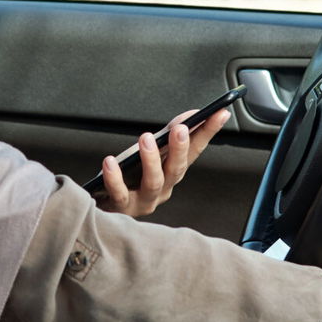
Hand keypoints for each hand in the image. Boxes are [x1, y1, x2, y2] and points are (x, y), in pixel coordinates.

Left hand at [96, 108, 230, 217]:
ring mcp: (144, 200)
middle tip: (181, 129)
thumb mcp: (149, 152)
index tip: (220, 113)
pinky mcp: (122, 207)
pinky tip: (111, 162)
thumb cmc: (128, 176)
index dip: (208, 132)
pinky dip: (115, 178)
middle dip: (180, 149)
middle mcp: (163, 189)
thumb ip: (168, 135)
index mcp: (172, 173)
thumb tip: (191, 115)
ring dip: (151, 160)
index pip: (195, 150)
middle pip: (176, 170)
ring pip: (153, 183)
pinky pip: (120, 194)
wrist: (101, 203)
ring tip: (146, 139)